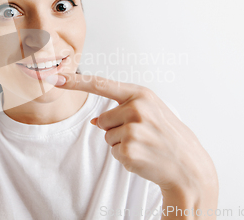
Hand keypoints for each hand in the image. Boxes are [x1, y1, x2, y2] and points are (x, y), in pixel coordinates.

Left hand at [50, 73, 217, 201]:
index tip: (55, 78)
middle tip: (142, 136)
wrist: (187, 166)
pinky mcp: (129, 149)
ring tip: (144, 145)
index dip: (76, 82)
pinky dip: (124, 157)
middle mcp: (137, 108)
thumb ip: (124, 109)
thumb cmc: (168, 137)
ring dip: (121, 144)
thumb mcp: (151, 113)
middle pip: (103, 119)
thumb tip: (95, 120)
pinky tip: (143, 156)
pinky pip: (113, 152)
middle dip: (116, 129)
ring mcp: (133, 129)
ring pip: (107, 136)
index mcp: (141, 95)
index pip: (101, 84)